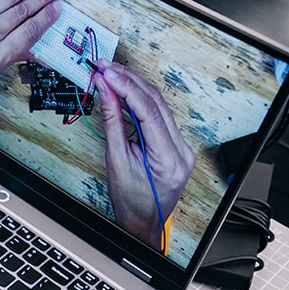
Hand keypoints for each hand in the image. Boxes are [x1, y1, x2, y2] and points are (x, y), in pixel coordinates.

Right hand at [93, 60, 194, 249]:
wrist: (143, 223)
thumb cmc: (130, 201)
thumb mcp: (116, 161)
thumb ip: (113, 124)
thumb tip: (106, 93)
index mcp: (169, 158)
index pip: (148, 110)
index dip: (126, 87)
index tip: (107, 73)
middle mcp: (182, 149)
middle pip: (156, 102)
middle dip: (129, 80)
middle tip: (106, 66)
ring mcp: (182, 146)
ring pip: (159, 105)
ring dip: (134, 87)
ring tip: (112, 73)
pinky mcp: (176, 144)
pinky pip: (158, 115)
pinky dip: (140, 101)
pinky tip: (124, 90)